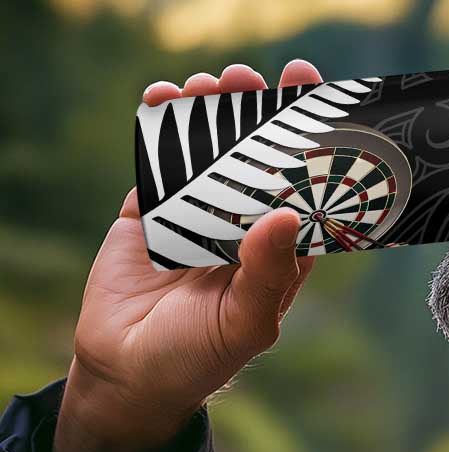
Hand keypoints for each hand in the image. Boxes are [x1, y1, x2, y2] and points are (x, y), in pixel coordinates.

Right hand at [52, 60, 323, 451]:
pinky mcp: (151, 211)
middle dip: (261, 113)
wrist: (127, 374)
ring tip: (213, 84)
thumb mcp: (245, 323)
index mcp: (280, 250)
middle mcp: (244, 225)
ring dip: (213, 111)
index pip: (305, 187)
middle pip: (260, 157)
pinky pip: (159, 161)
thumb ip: (268, 273)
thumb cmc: (199, 357)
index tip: (318, 97)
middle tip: (258, 77)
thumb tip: (286, 214)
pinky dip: (161, 126)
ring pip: (211, 150)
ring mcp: (197, 214)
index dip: (313, 143)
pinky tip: (164, 98)